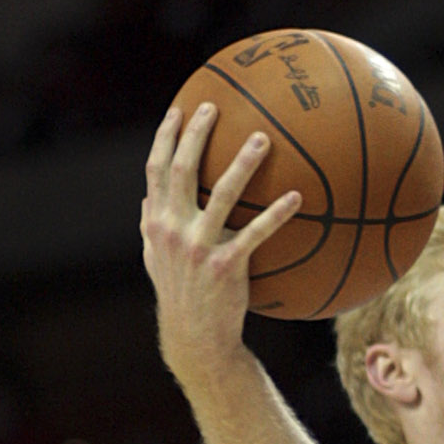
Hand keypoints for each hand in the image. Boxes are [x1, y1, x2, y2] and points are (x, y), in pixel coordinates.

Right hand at [141, 103, 302, 371]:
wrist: (195, 336)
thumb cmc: (180, 294)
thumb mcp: (156, 259)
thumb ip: (151, 226)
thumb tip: (147, 199)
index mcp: (157, 222)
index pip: (156, 169)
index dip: (166, 138)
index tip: (179, 110)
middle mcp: (173, 229)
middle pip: (183, 170)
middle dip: (197, 134)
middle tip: (214, 107)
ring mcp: (198, 247)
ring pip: (222, 194)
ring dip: (243, 163)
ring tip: (263, 138)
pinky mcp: (225, 266)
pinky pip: (255, 234)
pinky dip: (276, 214)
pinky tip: (296, 196)